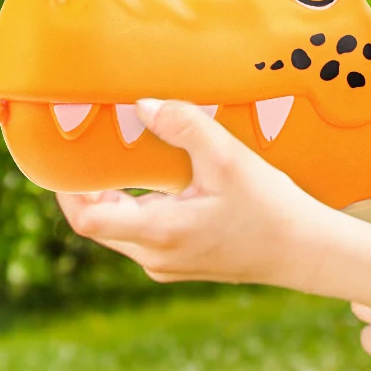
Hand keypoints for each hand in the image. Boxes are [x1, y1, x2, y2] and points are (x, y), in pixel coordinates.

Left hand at [55, 98, 322, 285]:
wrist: (304, 251)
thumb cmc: (270, 208)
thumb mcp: (229, 158)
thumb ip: (184, 126)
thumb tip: (142, 106)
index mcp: (160, 233)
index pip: (88, 219)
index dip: (67, 190)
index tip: (67, 158)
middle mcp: (155, 256)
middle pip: (98, 224)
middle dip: (90, 188)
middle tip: (91, 147)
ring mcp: (167, 265)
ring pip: (119, 230)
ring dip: (115, 198)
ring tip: (123, 159)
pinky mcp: (181, 264)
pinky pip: (141, 236)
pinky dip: (137, 209)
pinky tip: (158, 183)